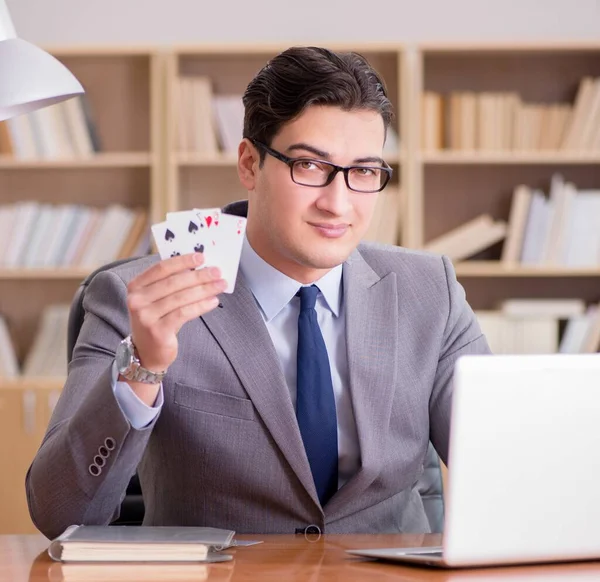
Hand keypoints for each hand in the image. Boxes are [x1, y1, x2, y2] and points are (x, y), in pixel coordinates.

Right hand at [126, 252, 225, 372]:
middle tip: (217, 271)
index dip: (182, 261)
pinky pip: (184, 313)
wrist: (147, 353)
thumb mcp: (157, 300)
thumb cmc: (157, 320)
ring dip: (204, 289)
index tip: (201, 257)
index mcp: (136, 286)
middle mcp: (137, 300)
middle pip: (174, 282)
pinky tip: (213, 301)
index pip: (161, 268)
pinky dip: (201, 306)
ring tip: (220, 285)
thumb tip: (200, 267)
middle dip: (199, 275)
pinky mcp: (158, 331)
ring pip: (181, 297)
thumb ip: (171, 283)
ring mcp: (146, 316)